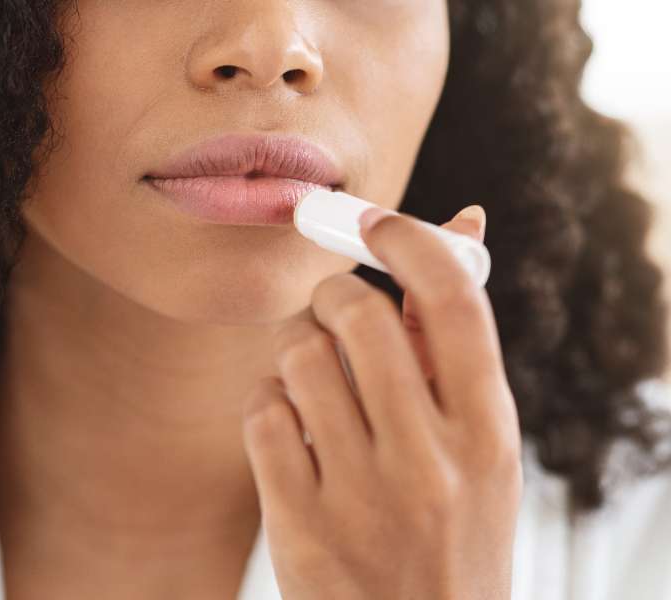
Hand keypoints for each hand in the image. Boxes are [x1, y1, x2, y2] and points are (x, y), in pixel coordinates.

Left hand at [241, 205, 521, 599]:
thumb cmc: (451, 528)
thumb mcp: (479, 446)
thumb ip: (456, 341)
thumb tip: (461, 222)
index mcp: (488, 432)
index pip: (454, 300)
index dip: (409, 240)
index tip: (374, 222)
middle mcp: (431, 462)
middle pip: (360, 314)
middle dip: (332, 295)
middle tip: (331, 310)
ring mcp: (363, 496)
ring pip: (300, 356)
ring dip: (296, 348)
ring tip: (311, 377)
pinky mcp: (301, 524)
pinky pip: (263, 411)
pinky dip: (268, 402)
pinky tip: (289, 426)